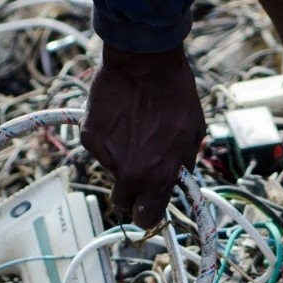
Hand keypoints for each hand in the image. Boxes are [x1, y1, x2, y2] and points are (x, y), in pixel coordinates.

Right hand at [81, 44, 204, 227]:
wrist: (145, 63)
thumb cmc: (176, 96)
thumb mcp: (193, 135)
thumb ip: (181, 165)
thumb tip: (176, 180)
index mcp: (158, 177)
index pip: (147, 219)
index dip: (148, 215)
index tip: (150, 208)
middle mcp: (130, 173)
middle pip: (122, 203)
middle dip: (131, 193)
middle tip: (140, 170)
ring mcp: (107, 156)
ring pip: (111, 170)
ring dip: (121, 158)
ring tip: (134, 128)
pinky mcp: (89, 138)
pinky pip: (99, 148)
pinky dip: (108, 139)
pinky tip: (120, 117)